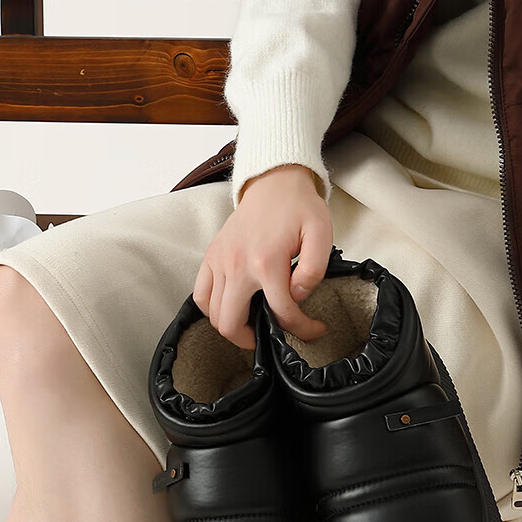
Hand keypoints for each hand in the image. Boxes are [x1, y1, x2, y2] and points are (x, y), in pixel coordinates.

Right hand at [193, 163, 332, 351]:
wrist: (273, 181)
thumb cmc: (298, 208)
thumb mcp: (321, 234)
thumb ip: (313, 271)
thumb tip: (297, 296)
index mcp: (266, 262)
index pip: (281, 312)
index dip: (301, 329)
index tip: (313, 330)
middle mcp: (237, 265)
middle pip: (231, 324)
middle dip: (253, 340)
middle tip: (270, 336)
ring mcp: (219, 262)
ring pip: (214, 315)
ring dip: (233, 327)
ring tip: (252, 324)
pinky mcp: (210, 258)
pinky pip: (201, 296)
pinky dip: (212, 310)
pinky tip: (231, 307)